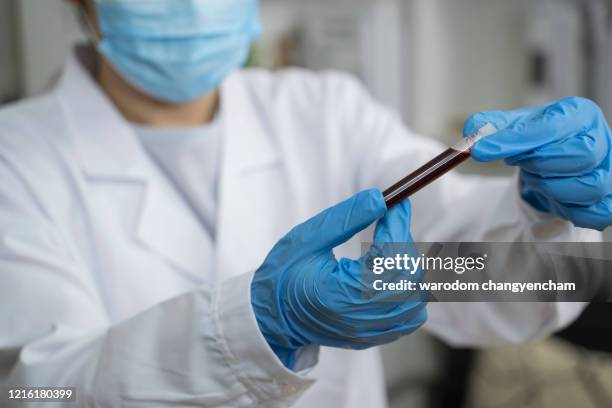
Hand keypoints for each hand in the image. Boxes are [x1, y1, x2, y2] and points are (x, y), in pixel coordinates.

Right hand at [251, 190, 426, 367]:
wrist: (270, 316)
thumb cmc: (283, 274)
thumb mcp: (306, 239)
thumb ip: (344, 219)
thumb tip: (380, 198)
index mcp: (339, 294)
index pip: (389, 260)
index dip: (397, 227)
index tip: (397, 203)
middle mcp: (358, 319)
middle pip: (408, 278)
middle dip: (403, 243)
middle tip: (389, 221)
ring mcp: (368, 332)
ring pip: (415, 298)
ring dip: (408, 266)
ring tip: (385, 248)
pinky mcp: (373, 336)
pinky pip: (410, 316)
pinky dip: (409, 290)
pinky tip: (390, 273)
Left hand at [464, 97, 611, 230]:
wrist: (554, 160)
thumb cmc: (538, 141)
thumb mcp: (511, 127)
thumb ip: (489, 127)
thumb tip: (474, 132)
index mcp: (579, 114)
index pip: (552, 127)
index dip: (515, 141)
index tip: (483, 150)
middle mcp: (601, 140)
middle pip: (579, 155)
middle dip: (540, 163)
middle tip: (522, 163)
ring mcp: (609, 172)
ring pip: (588, 187)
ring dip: (551, 187)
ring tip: (538, 177)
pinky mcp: (608, 201)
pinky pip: (594, 214)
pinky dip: (569, 210)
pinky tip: (554, 197)